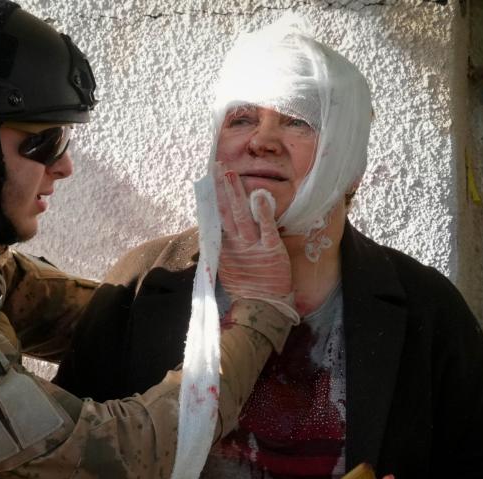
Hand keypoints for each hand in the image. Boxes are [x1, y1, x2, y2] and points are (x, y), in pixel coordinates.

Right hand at [213, 163, 292, 302]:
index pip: (217, 215)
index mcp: (226, 246)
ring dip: (235, 195)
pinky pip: (266, 228)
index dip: (214, 195)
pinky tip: (259, 195)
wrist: (261, 308)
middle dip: (222, 188)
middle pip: (226, 211)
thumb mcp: (229, 266)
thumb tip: (214, 231)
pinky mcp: (271, 251)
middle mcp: (236, 243)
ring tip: (230, 175)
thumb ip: (223, 247)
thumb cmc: (248, 288)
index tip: (211, 176)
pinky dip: (262, 212)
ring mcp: (252, 246)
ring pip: (241, 216)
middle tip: (218, 167)